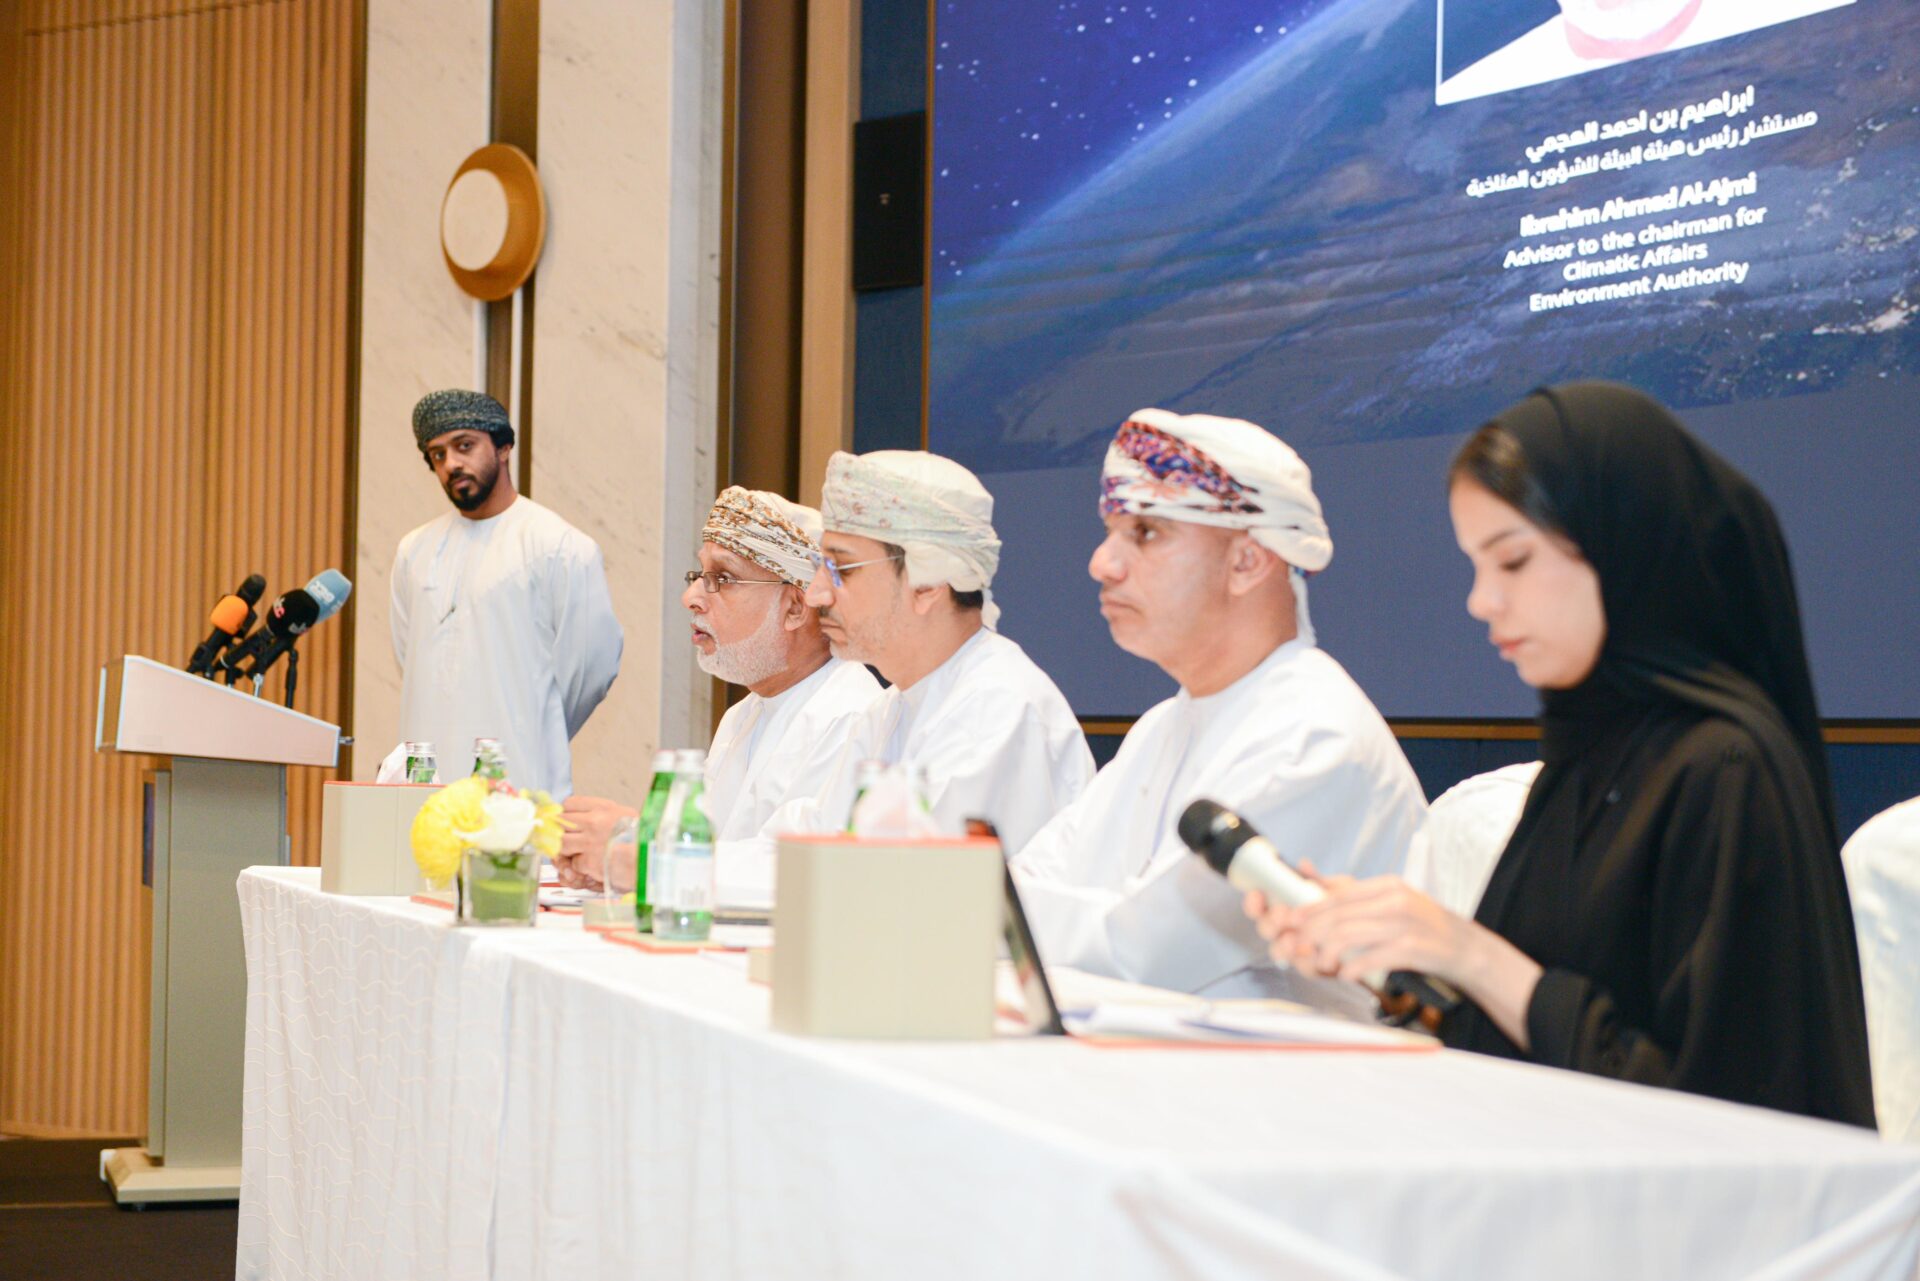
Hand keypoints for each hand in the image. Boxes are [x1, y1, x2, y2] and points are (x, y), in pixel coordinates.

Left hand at [555, 795, 637, 890]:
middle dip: (561, 832)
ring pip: (561, 843)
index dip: (565, 813)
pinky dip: (580, 868)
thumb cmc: (643, 840)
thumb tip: (587, 818)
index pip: (569, 804)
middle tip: (567, 839)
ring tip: (577, 853)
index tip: (566, 820)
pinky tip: (592, 866)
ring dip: (566, 850)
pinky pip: (573, 863)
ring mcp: (589, 842)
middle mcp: (594, 822)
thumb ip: (606, 815)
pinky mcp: (589, 861)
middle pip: (561, 822)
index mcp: (604, 808)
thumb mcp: (627, 816)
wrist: (651, 860)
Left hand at [1242, 872, 1477, 987]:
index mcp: (1386, 885)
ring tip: (1322, 964)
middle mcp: (1395, 900)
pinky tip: (1345, 974)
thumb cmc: (1421, 924)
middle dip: (1312, 933)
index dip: (1311, 908)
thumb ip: (1353, 892)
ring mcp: (1404, 924)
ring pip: (1350, 935)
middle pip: (1340, 915)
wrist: (1464, 947)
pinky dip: (1353, 968)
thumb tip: (1311, 877)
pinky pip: (1371, 957)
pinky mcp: (1412, 949)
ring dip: (1329, 953)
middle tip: (1299, 947)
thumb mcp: (1390, 900)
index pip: (1339, 894)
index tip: (1291, 920)